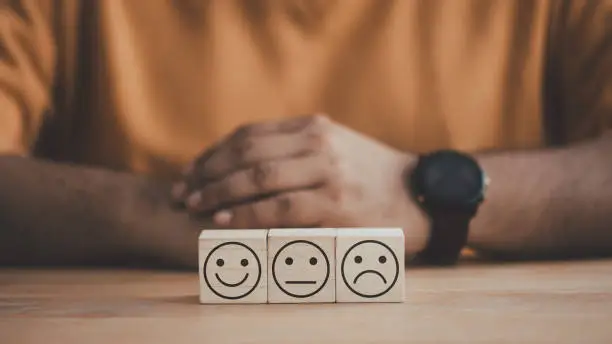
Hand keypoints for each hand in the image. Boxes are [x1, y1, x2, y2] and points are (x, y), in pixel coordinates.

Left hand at [173, 114, 428, 252]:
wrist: (421, 196)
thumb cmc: (372, 176)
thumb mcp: (335, 147)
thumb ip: (296, 149)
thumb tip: (246, 165)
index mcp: (314, 127)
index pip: (250, 134)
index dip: (214, 153)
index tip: (192, 170)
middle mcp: (318, 142)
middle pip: (247, 152)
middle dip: (208, 172)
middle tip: (183, 191)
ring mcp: (327, 171)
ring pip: (258, 176)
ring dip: (219, 192)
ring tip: (195, 205)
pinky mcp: (335, 203)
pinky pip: (279, 207)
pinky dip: (247, 213)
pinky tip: (225, 219)